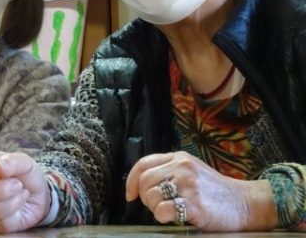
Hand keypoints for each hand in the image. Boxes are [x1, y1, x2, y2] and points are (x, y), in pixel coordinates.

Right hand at [0, 151, 50, 233]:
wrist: (39, 194)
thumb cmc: (25, 175)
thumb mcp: (23, 161)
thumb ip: (10, 161)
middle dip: (0, 189)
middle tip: (17, 182)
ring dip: (12, 198)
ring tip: (20, 190)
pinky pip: (0, 222)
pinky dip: (16, 209)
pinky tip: (20, 201)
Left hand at [126, 151, 276, 231]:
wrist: (245, 204)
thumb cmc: (215, 191)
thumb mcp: (191, 171)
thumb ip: (169, 171)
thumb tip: (140, 184)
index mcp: (179, 158)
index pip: (143, 163)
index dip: (131, 180)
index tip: (130, 195)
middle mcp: (182, 167)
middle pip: (144, 181)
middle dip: (145, 198)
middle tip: (157, 207)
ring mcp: (189, 185)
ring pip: (151, 195)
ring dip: (154, 208)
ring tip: (170, 211)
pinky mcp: (195, 204)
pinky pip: (163, 210)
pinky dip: (163, 217)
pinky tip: (175, 218)